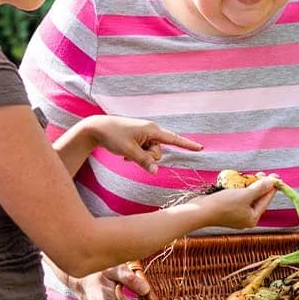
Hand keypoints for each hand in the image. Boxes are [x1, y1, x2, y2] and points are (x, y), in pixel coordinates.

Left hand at [84, 115, 201, 172]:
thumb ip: (144, 161)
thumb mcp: (129, 151)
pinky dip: (137, 155)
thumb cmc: (113, 136)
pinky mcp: (140, 138)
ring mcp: (145, 135)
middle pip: (159, 151)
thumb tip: (156, 171)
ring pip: (151, 153)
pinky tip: (125, 154)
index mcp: (152, 130)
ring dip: (141, 156)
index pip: (174, 139)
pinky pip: (144, 151)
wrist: (98, 128)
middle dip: (148, 157)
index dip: (188, 145)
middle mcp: (151, 131)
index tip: (201, 148)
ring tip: (127, 152)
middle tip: (132, 154)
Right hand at [188, 176, 277, 228]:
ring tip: (251, 176)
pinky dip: (239, 189)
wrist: (201, 211)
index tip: (276, 176)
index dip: (271, 187)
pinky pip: (238, 197)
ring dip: (249, 185)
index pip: (266, 200)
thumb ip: (260, 188)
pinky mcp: (227, 209)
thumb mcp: (245, 195)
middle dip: (259, 185)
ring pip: (247, 196)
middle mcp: (246, 217)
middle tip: (261, 173)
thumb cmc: (224, 204)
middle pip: (257, 198)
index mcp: (252, 218)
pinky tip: (239, 181)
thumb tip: (272, 182)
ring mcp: (236, 214)